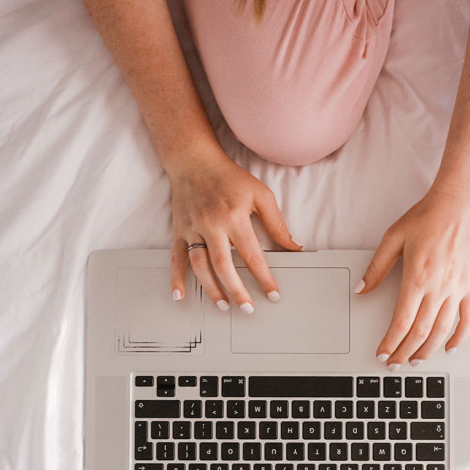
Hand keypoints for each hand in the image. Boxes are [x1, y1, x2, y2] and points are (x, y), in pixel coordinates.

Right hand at [169, 149, 301, 310]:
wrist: (194, 160)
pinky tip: (180, 295)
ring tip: (224, 306)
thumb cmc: (230, 178)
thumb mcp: (261, 195)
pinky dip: (176, 278)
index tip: (273, 295)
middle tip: (248, 309)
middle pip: (224, 266)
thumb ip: (277, 224)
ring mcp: (193, 229)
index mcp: (234, 217)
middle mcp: (212, 225)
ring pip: (200, 266)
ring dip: (211, 289)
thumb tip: (293, 247)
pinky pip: (176, 257)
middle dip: (237, 291)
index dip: (264, 278)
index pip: (252, 256)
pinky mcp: (179, 230)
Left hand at [355, 182, 469, 366]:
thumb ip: (377, 267)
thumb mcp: (393, 237)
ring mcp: (458, 288)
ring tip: (416, 361)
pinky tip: (450, 348)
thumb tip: (361, 290)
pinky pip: (468, 318)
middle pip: (420, 331)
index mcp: (417, 278)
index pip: (401, 321)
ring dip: (428, 350)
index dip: (391, 342)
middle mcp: (439, 287)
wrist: (462, 202)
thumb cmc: (428, 216)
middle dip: (405, 352)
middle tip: (395, 364)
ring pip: (442, 330)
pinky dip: (460, 337)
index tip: (383, 354)